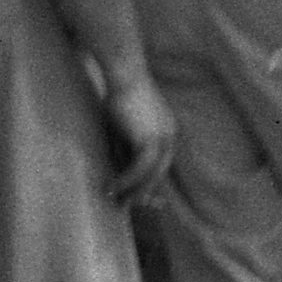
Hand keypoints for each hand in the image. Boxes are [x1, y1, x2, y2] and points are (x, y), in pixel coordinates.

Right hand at [97, 69, 178, 201]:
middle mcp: (170, 137)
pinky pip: (138, 170)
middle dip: (142, 192)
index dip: (149, 182)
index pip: (161, 164)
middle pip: (158, 173)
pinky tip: (111, 188)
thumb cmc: (119, 95)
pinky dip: (125, 181)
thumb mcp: (123, 128)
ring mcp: (163, 139)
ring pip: (149, 175)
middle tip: (125, 206)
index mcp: (167, 132)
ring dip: (131, 190)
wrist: (125, 75)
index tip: (140, 199)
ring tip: (114, 200)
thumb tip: (120, 171)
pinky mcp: (151, 140)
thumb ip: (125, 148)